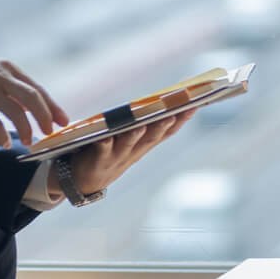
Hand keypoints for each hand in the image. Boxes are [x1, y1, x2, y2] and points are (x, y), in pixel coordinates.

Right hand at [0, 55, 69, 147]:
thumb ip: (11, 87)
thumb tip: (32, 106)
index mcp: (9, 69)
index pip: (38, 89)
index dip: (52, 107)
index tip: (63, 121)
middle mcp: (2, 77)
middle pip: (33, 98)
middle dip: (45, 117)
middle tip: (50, 133)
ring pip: (17, 112)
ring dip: (26, 130)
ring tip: (29, 141)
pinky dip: (2, 136)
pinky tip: (4, 143)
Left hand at [58, 112, 194, 198]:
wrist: (87, 180)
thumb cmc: (112, 151)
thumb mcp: (132, 139)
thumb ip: (144, 122)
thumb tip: (160, 98)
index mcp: (145, 144)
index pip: (167, 131)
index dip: (181, 119)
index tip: (193, 104)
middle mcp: (135, 151)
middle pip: (151, 138)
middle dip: (162, 126)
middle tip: (172, 114)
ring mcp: (117, 156)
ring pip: (128, 144)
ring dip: (135, 135)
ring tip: (141, 125)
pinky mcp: (98, 160)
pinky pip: (101, 150)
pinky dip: (103, 143)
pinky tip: (104, 136)